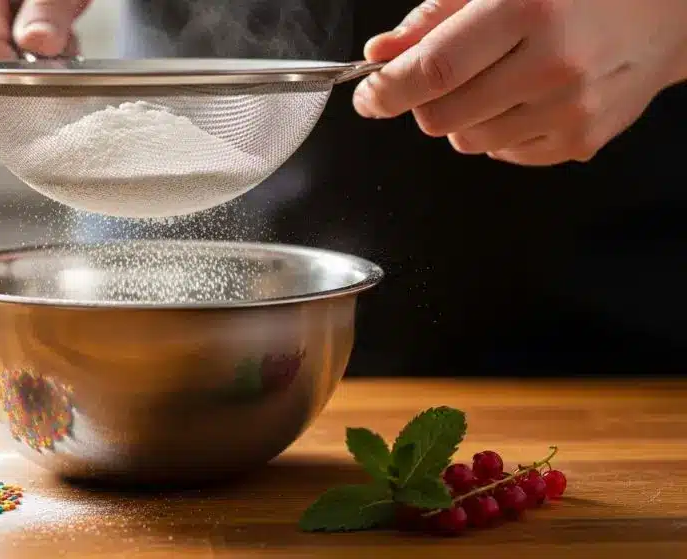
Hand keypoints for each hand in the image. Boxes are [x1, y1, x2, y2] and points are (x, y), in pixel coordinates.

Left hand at [353, 0, 686, 165]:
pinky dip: (498, 132)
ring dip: (462, 116)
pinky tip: (525, 97)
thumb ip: (434, 17)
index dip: (387, 90)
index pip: (433, 70)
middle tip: (442, 77)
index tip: (368, 95)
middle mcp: (552, 65)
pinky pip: (503, 155)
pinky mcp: (581, 141)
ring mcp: (570, 110)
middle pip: (441, 117)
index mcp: (527, 10)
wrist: (667, 11)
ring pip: (467, 142)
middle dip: (424, 102)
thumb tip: (381, 54)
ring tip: (497, 78)